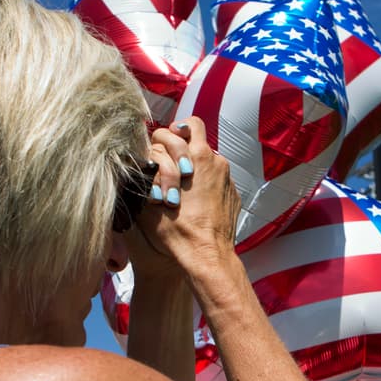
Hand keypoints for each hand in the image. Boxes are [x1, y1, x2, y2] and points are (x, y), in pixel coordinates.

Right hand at [127, 117, 239, 280]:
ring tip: (181, 190)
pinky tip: (194, 203)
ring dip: (194, 168)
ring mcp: (228, 178)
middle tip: (173, 163)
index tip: (166, 149)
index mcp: (198, 157)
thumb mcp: (150, 198)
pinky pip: (217, 180)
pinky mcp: (233, 194)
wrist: (206, 255)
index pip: (189, 124)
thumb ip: (150, 171)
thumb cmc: (177, 229)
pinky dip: (205, 185)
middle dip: (184, 146)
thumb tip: (147, 160)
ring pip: (207, 160)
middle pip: (200, 136)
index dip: (174, 133)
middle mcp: (217, 162)